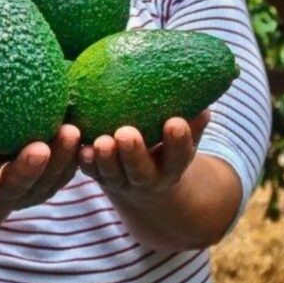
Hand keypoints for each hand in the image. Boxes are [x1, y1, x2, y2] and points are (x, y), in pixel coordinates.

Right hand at [0, 95, 80, 214]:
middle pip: (15, 185)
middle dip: (29, 168)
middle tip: (40, 148)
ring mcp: (26, 194)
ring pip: (46, 182)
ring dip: (60, 160)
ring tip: (71, 132)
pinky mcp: (48, 187)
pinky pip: (64, 176)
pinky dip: (75, 159)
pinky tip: (85, 135)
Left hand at [77, 110, 210, 195]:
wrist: (145, 182)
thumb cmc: (166, 146)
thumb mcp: (185, 137)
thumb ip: (194, 121)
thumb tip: (204, 101)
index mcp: (172, 167)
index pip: (179, 156)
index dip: (178, 142)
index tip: (175, 122)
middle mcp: (147, 178)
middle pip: (141, 171)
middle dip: (133, 154)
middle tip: (126, 134)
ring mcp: (120, 180)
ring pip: (111, 174)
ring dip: (104, 159)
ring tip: (101, 142)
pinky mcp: (97, 176)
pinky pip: (89, 171)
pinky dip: (84, 162)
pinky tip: (79, 148)